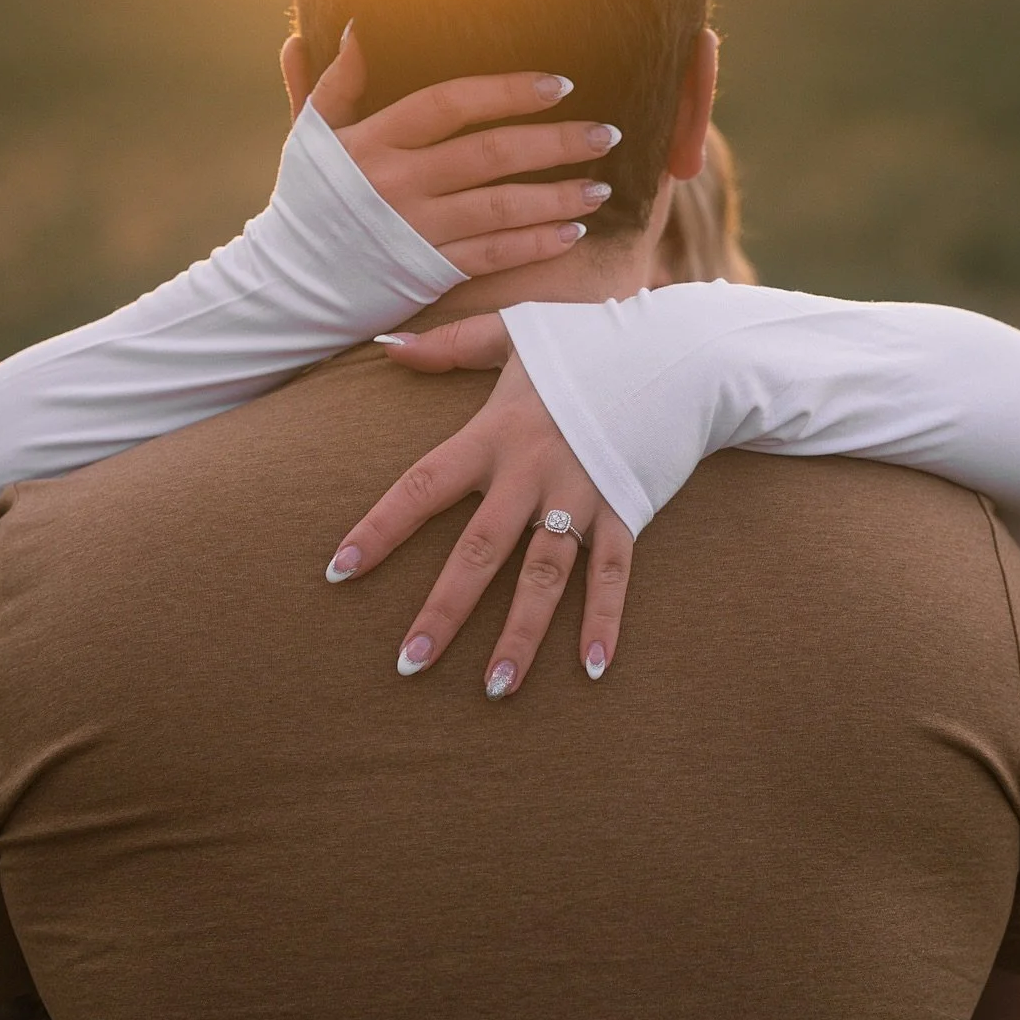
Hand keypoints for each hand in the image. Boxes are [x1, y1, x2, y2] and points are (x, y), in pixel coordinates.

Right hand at [294, 27, 620, 275]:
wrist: (290, 283)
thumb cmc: (307, 201)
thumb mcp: (311, 137)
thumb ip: (334, 83)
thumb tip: (353, 26)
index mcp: (375, 139)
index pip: (450, 103)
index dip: (507, 91)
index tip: (560, 85)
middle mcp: (400, 182)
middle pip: (489, 154)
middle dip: (554, 142)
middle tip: (605, 133)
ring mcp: (417, 229)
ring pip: (501, 207)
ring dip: (558, 196)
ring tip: (602, 186)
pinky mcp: (429, 272)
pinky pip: (494, 255)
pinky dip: (536, 244)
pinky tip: (572, 232)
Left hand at [325, 314, 634, 696]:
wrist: (680, 348)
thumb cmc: (591, 340)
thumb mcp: (517, 331)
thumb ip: (450, 346)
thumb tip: (387, 347)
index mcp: (496, 432)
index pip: (423, 486)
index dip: (380, 528)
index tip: (339, 571)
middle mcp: (533, 471)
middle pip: (480, 550)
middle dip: (444, 610)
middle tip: (409, 664)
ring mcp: (584, 495)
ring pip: (545, 576)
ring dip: (520, 634)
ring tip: (496, 688)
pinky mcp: (628, 509)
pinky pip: (615, 574)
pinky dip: (605, 621)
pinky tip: (592, 670)